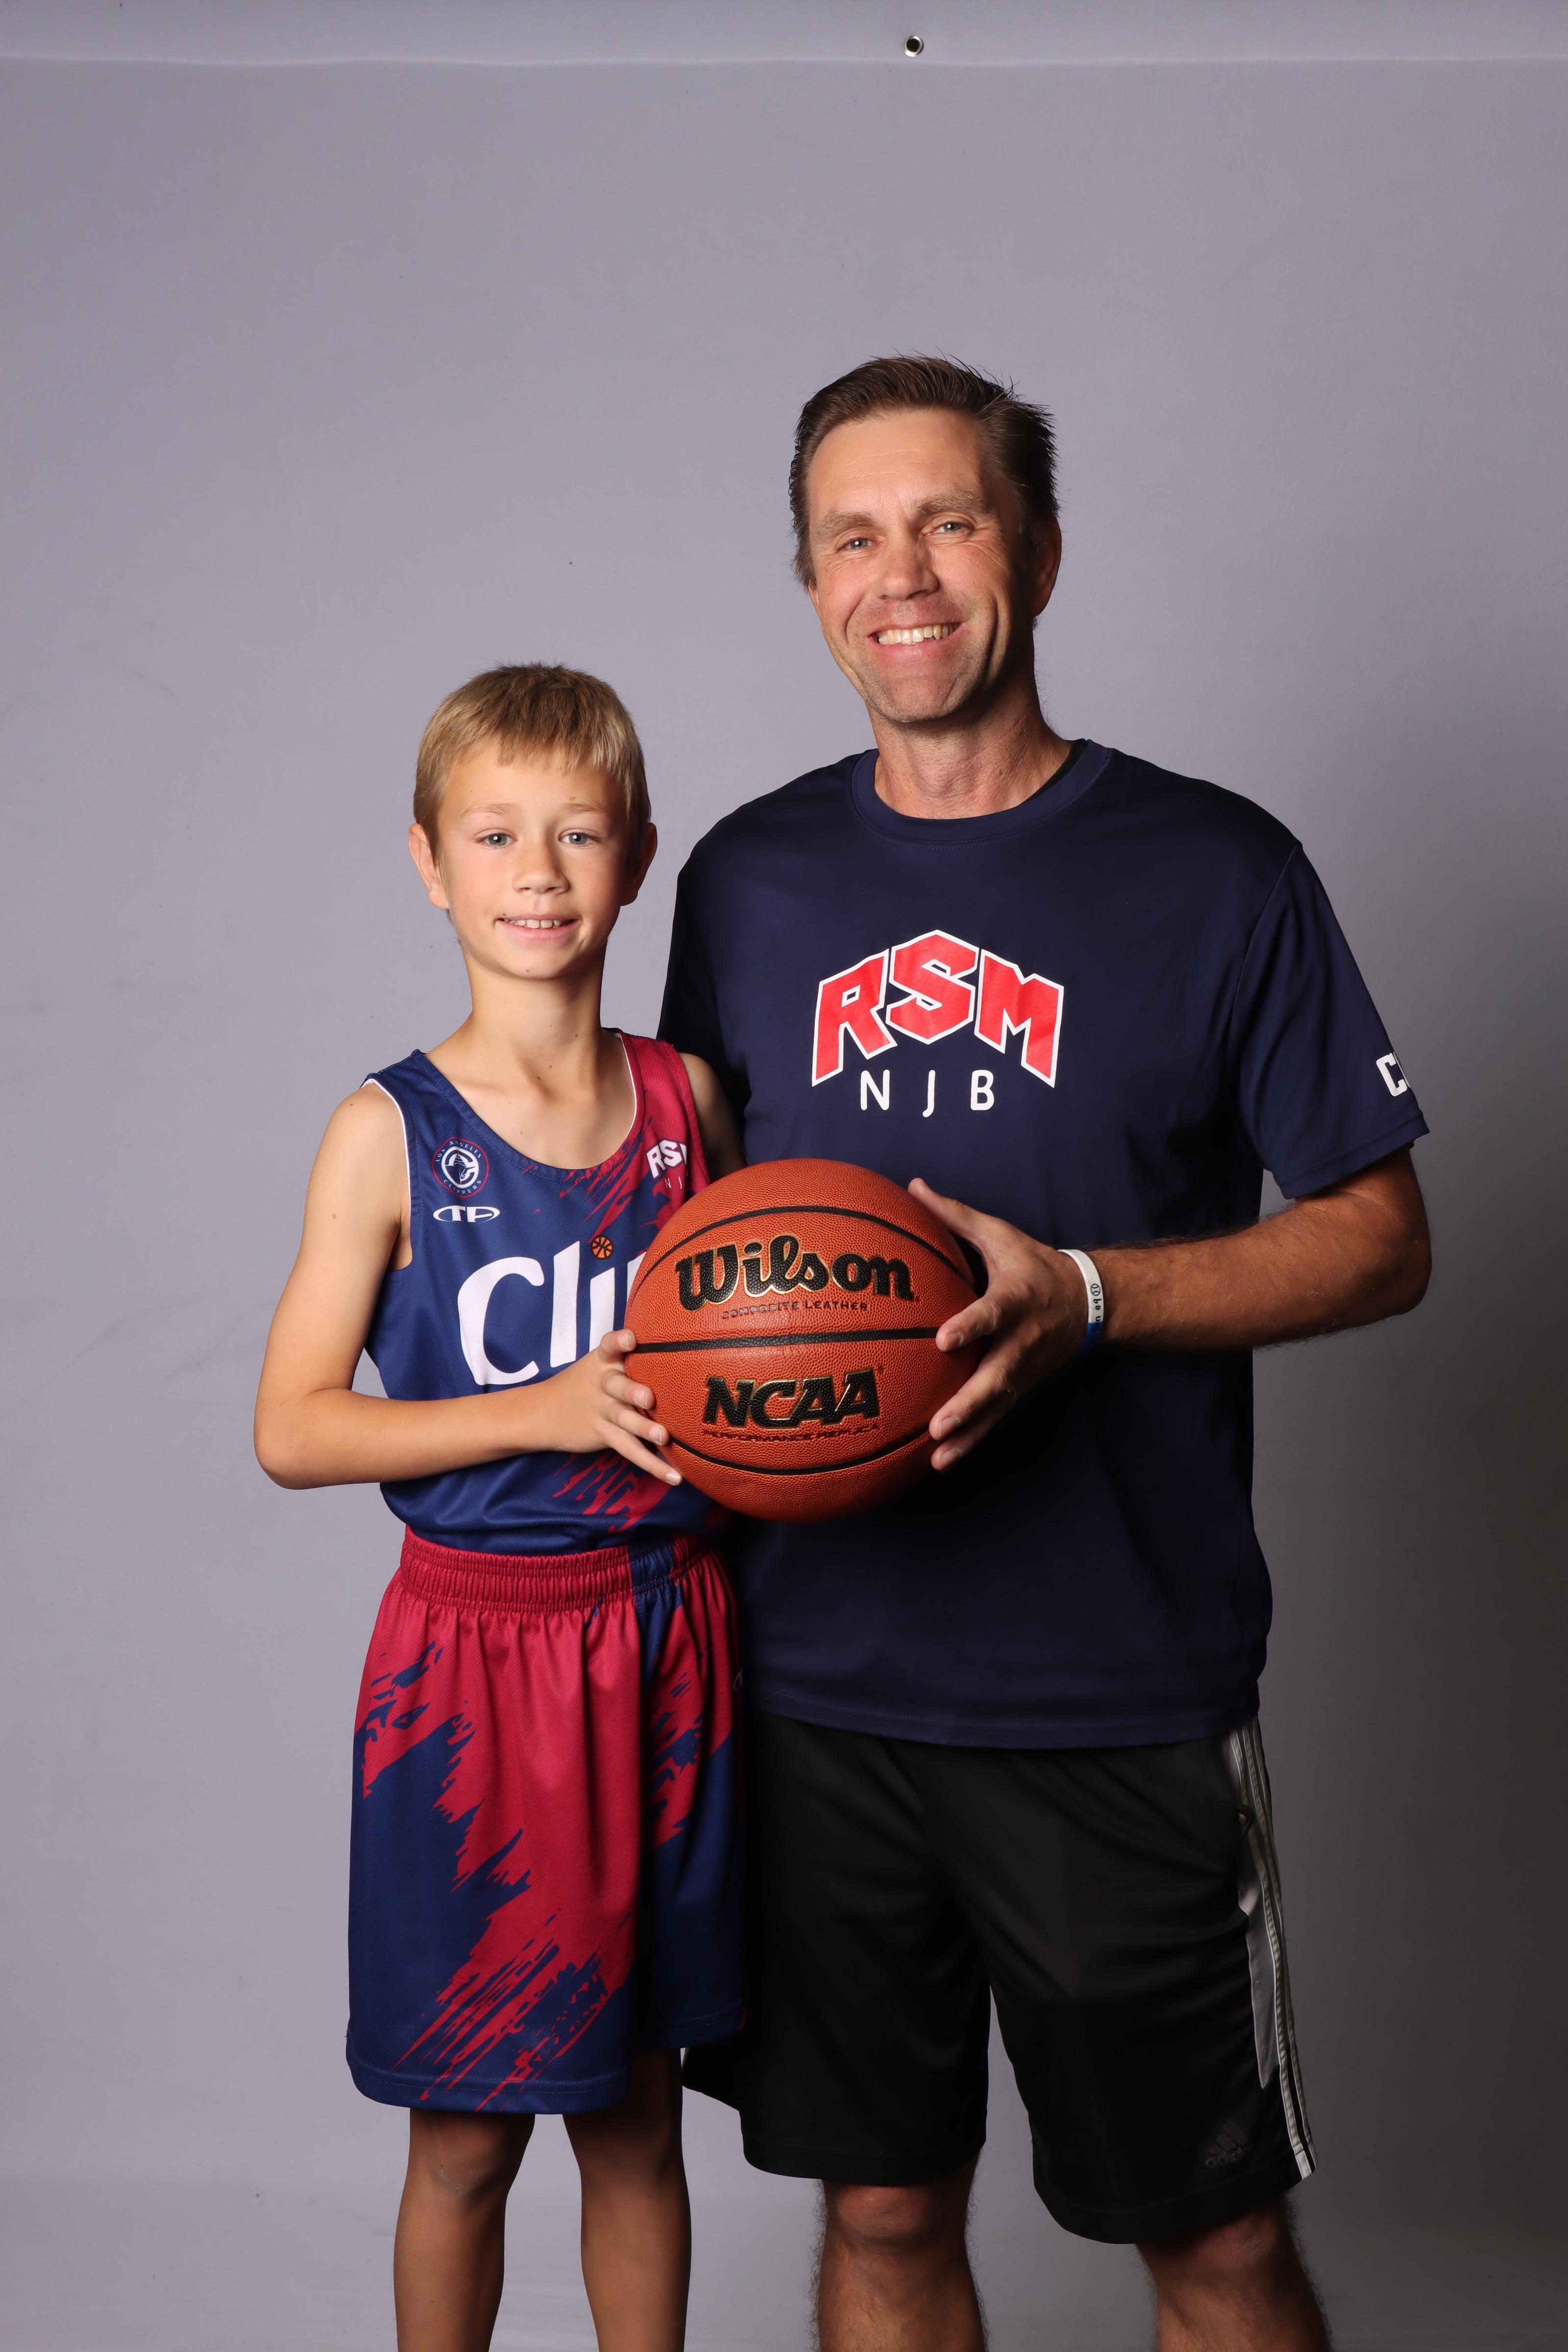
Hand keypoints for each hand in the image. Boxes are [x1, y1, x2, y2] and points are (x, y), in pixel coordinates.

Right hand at [527, 1330, 681, 1486]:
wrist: (542, 1412)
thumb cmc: (585, 1383)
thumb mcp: (598, 1364)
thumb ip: (628, 1358)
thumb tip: (678, 1352)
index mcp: (602, 1362)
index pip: (608, 1346)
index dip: (618, 1341)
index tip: (630, 1338)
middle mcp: (603, 1385)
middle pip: (617, 1387)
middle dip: (631, 1392)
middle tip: (648, 1398)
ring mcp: (602, 1412)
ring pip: (625, 1420)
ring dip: (644, 1429)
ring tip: (664, 1437)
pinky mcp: (604, 1435)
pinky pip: (630, 1450)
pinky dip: (652, 1464)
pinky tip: (674, 1476)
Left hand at [909, 1177, 1089, 1469]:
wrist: (1090, 1303)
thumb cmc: (1035, 1265)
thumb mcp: (1001, 1235)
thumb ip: (956, 1216)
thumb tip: (912, 1187)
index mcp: (1014, 1301)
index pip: (991, 1313)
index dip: (970, 1325)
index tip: (943, 1338)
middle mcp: (1020, 1342)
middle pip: (995, 1377)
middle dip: (968, 1403)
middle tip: (938, 1425)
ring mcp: (1023, 1371)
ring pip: (995, 1408)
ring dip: (969, 1435)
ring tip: (936, 1460)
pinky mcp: (1021, 1389)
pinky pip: (995, 1418)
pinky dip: (972, 1441)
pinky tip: (941, 1463)